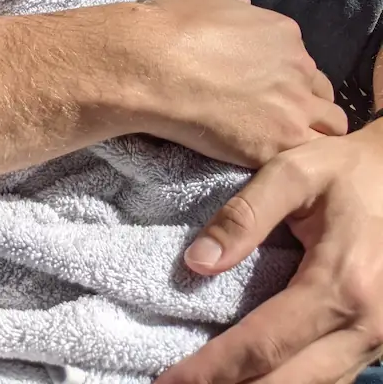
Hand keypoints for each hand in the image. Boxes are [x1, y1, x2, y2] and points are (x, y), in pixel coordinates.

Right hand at [138, 0, 347, 167]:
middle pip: (320, 92)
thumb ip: (231, 3)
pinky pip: (312, 156)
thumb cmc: (168, 25)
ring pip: (330, 126)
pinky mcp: (280, 142)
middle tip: (272, 115)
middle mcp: (298, 67)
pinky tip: (273, 158)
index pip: (301, 61)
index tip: (261, 87)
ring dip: (310, 132)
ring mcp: (293, 107)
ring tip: (277, 141)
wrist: (151, 66)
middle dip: (304, 102)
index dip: (284, 76)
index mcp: (283, 33)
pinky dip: (300, 159)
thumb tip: (242, 11)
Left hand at [156, 124, 382, 383]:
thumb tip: (196, 262)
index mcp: (341, 284)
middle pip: (289, 382)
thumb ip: (244, 215)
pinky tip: (252, 376)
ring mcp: (375, 340)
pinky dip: (289, 382)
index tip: (171, 379)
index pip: (264, 343)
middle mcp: (364, 325)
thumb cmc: (346, 170)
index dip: (214, 368)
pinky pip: (329, 378)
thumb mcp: (292, 172)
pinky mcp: (375, 341)